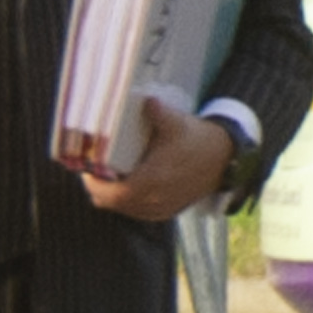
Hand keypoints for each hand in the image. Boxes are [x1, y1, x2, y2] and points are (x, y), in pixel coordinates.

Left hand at [80, 99, 234, 222]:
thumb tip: (147, 101)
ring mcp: (162, 208)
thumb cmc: (198, 140)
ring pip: (123, 208)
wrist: (226, 158)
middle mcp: (156, 199)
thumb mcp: (177, 123)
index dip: (95, 184)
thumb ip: (157, 113)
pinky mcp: (168, 211)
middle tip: (94, 169)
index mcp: (154, 180)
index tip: (87, 169)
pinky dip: (128, 201)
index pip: (112, 194)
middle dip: (99, 187)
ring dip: (112, 194)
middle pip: (111, 202)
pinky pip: (138, 211)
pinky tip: (126, 183)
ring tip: (107, 175)